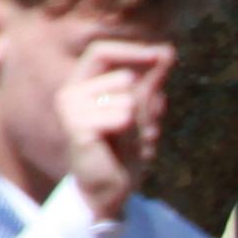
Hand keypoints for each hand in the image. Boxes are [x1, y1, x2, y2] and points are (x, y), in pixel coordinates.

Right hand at [56, 33, 174, 219]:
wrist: (109, 187)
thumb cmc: (122, 148)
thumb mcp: (141, 108)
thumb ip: (152, 79)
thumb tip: (168, 49)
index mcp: (80, 84)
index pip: (100, 51)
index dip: (130, 51)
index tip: (161, 55)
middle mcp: (69, 93)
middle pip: (122, 78)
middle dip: (142, 103)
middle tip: (133, 128)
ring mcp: (70, 110)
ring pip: (126, 99)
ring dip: (136, 123)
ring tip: (123, 140)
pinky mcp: (77, 127)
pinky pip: (121, 117)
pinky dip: (128, 132)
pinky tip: (115, 146)